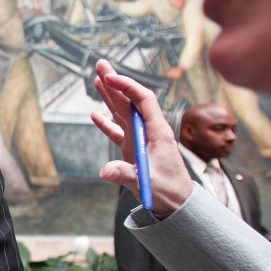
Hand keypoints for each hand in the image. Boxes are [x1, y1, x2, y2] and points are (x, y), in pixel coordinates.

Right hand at [89, 60, 192, 214]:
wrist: (176, 204)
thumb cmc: (167, 192)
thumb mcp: (145, 182)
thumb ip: (124, 174)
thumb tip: (104, 171)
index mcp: (158, 132)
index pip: (143, 100)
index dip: (127, 86)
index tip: (111, 77)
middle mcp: (149, 131)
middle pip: (131, 100)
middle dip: (116, 82)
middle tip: (101, 65)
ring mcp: (141, 139)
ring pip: (123, 112)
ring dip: (111, 96)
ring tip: (98, 79)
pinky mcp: (134, 150)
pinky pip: (118, 131)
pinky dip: (106, 122)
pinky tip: (95, 114)